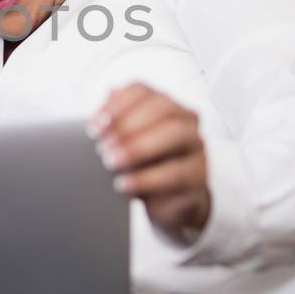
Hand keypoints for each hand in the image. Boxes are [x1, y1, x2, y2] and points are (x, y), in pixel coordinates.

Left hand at [91, 84, 210, 246]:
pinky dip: (147, 179)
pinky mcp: (200, 175)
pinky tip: (125, 184)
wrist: (168, 202)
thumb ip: (113, 125)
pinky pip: (178, 173)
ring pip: (175, 135)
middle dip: (128, 126)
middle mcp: (185, 120)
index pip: (142, 91)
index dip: (116, 106)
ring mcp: (197, 146)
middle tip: (102, 147)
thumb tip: (102, 111)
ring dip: (139, 148)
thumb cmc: (142, 166)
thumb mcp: (123, 145)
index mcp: (163, 104)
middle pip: (163, 109)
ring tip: (111, 163)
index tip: (94, 127)